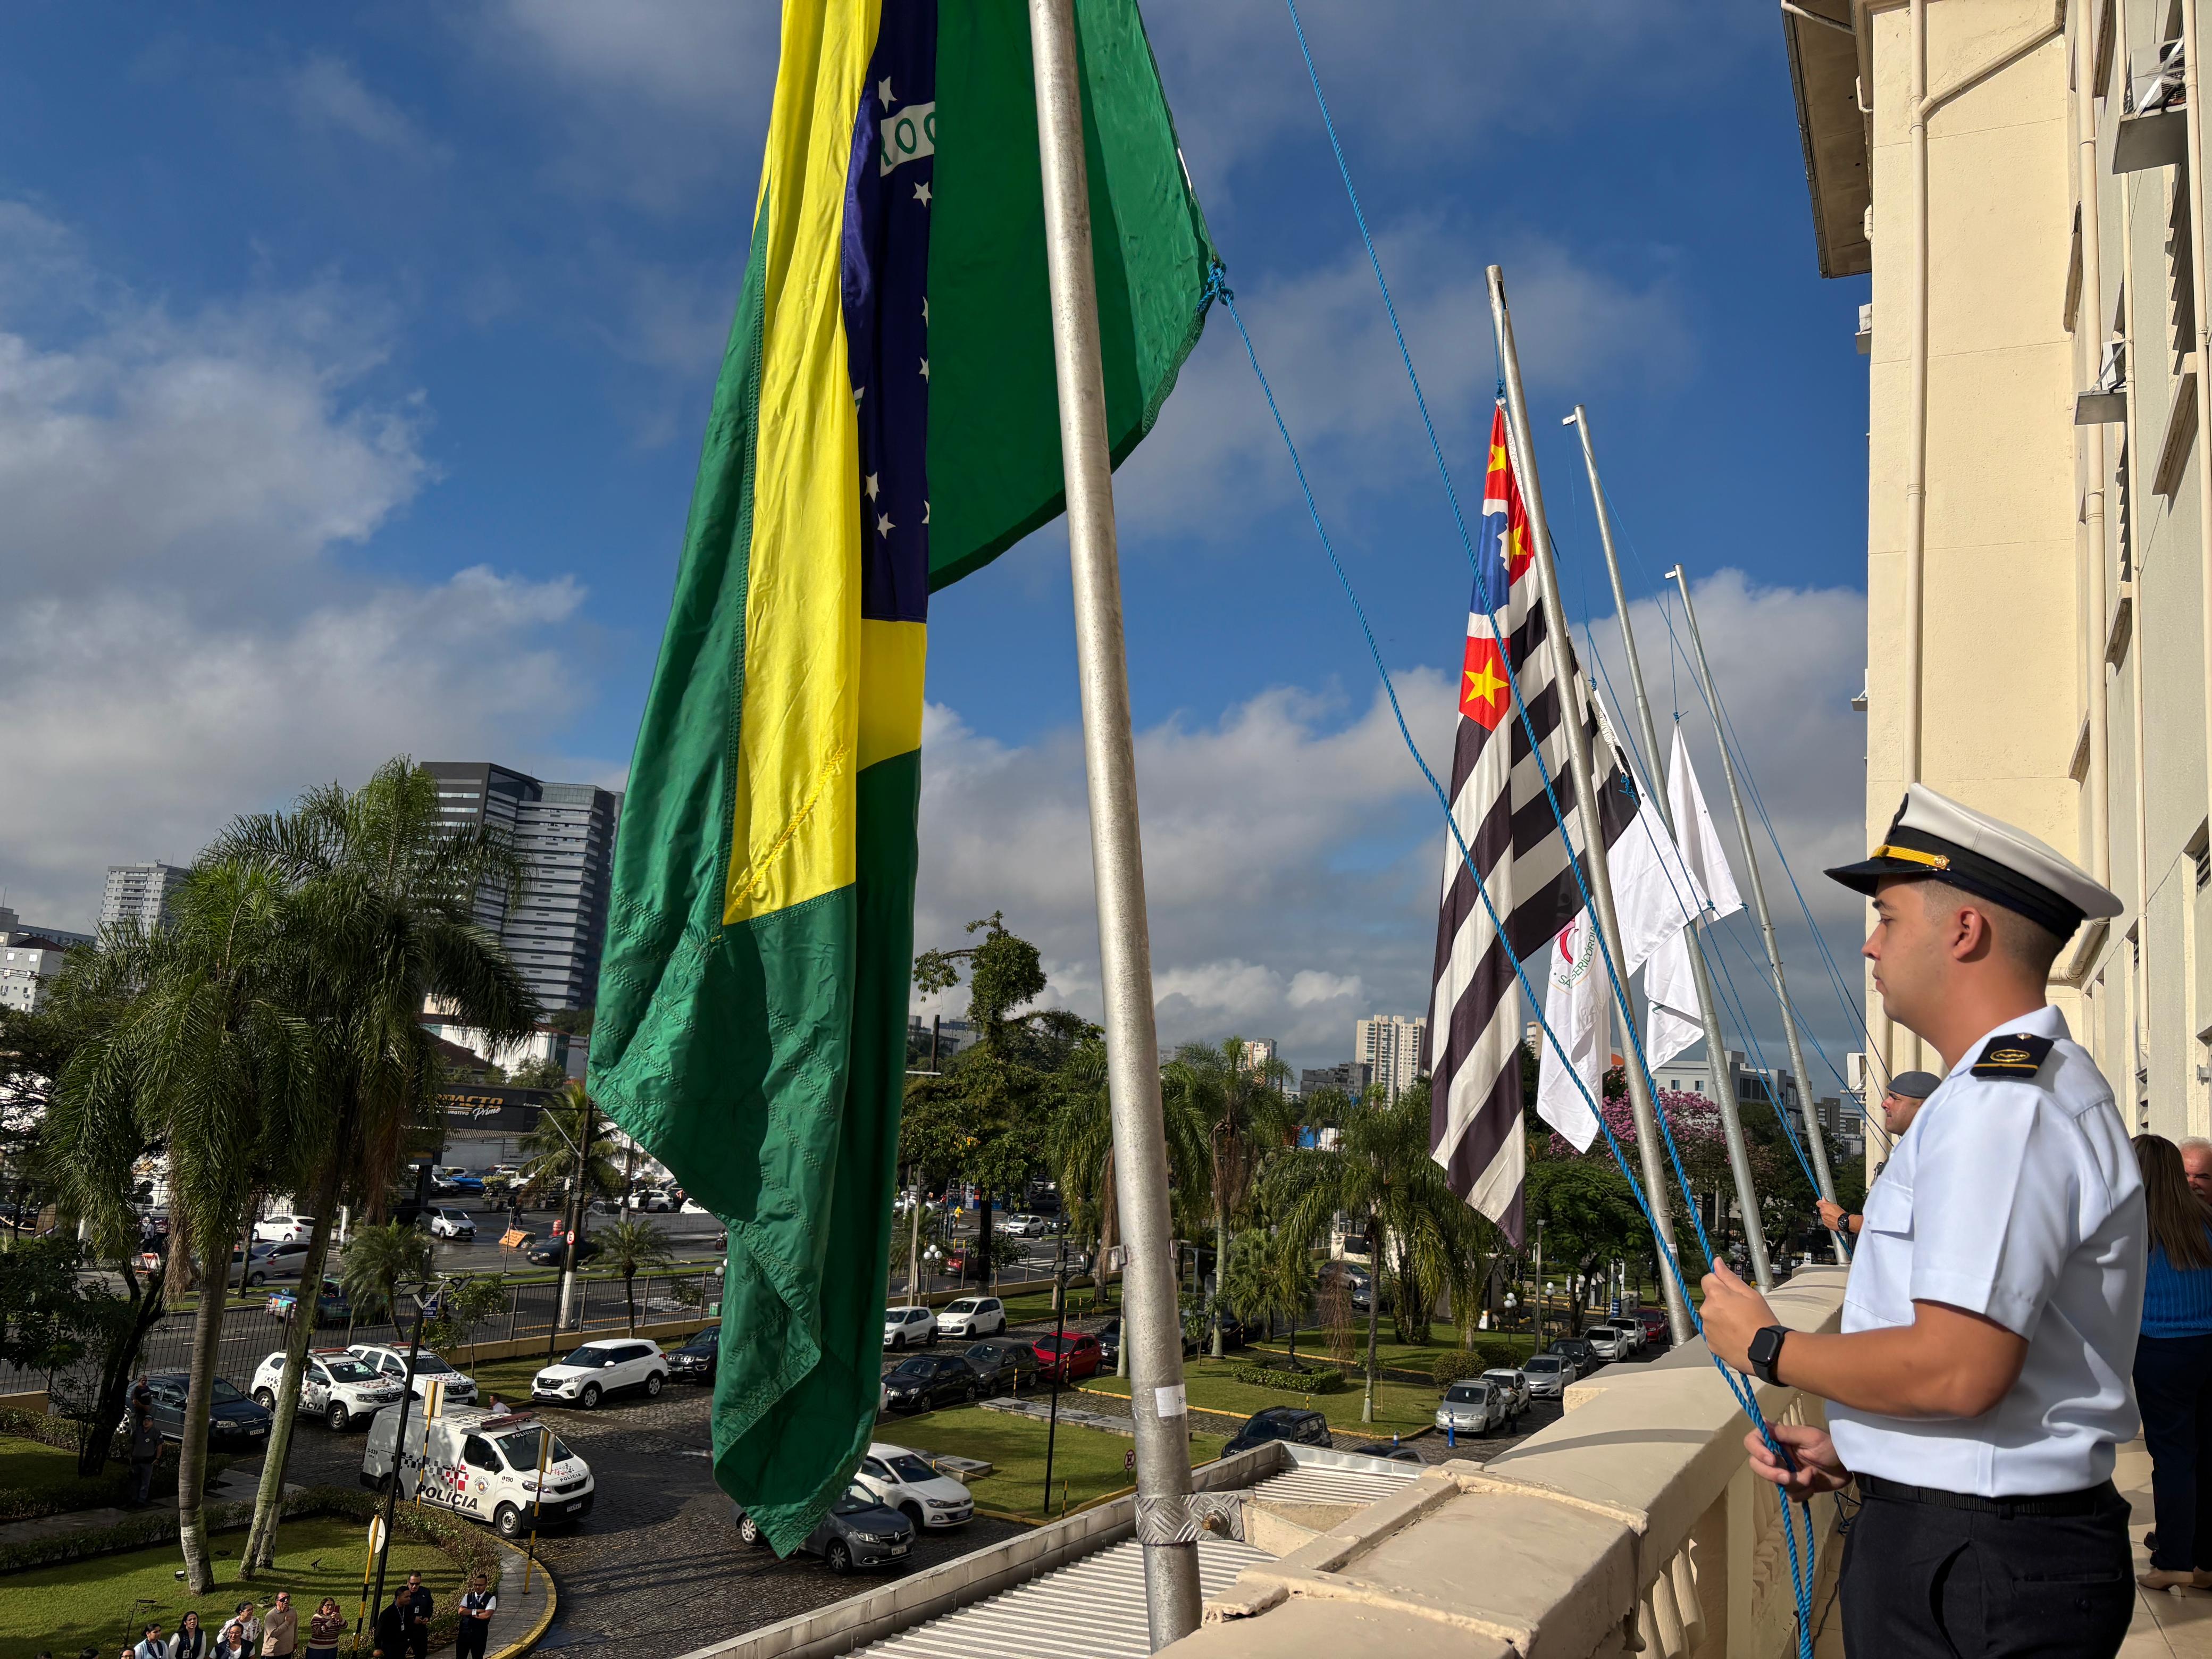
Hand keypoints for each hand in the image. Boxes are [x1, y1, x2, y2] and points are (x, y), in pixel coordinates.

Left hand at [1698, 1258, 1776, 1372]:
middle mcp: (1707, 1312)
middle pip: (1710, 1300)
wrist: (1766, 1352)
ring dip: (1720, 1319)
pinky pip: (1713, 1334)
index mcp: (1716, 1296)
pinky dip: (1722, 1334)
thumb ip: (1730, 1277)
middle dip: (1721, 1302)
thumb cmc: (1761, 1321)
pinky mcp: (1711, 1345)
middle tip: (1741, 1311)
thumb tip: (1717, 1262)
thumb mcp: (1750, 1294)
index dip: (1719, 1283)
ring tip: (1740, 1326)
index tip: (1731, 1291)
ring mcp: (1707, 1329)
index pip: (1707, 1279)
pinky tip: (1737, 1337)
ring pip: (1711, 1317)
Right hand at [1743, 1421, 1849, 1496]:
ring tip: (1811, 1477)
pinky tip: (1813, 1486)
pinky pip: (1790, 1495)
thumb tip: (1763, 1422)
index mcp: (1779, 1440)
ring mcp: (1787, 1472)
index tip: (1772, 1460)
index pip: (1753, 1441)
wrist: (1850, 1465)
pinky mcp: (1797, 1486)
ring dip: (1794, 1483)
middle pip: (1757, 1465)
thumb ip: (1785, 1433)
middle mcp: (1778, 1455)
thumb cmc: (1831, 1445)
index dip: (1757, 1451)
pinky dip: (1802, 1493)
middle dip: (1772, 1474)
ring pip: (1776, 1483)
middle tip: (1788, 1477)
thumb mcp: (1810, 1436)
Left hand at [1815, 1199, 1846, 1231]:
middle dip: (1825, 1210)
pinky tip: (1833, 1220)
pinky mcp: (1825, 1223)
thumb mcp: (1834, 1205)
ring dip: (1826, 1215)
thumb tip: (1823, 1198)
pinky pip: (1825, 1221)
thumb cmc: (1840, 1213)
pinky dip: (1828, 1220)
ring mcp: (1823, 1218)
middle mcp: (1822, 1212)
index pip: (1818, 1203)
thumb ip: (1827, 1201)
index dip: (1820, 1202)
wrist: (1843, 1221)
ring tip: (1833, 1216)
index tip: (1822, 1202)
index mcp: (1824, 1207)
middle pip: (1821, 1210)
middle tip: (1831, 1211)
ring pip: (1823, 1215)